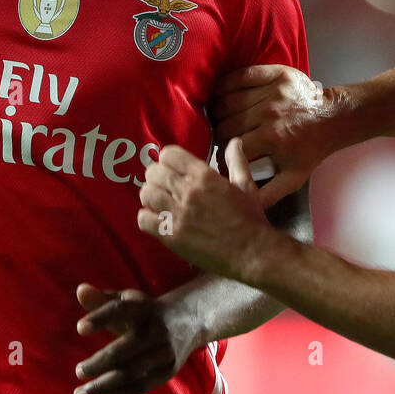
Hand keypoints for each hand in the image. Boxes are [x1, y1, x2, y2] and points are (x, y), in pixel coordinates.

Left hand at [72, 285, 202, 393]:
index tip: (79, 328)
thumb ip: (102, 299)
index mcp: (144, 307)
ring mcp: (164, 352)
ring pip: (132, 372)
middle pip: (125, 349)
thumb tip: (80, 290)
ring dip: (104, 386)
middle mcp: (156, 330)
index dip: (100, 318)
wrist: (190, 320)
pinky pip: (141, 386)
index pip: (121, 310)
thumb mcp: (128, 300)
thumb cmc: (146, 311)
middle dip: (99, 363)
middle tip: (78, 371)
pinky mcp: (167, 371)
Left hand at [137, 139, 273, 280]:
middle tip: (165, 186)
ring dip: (151, 196)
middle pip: (153, 172)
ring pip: (146, 193)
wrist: (251, 252)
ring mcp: (177, 214)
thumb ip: (236, 161)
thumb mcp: (246, 185)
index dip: (168, 160)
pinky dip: (147, 218)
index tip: (173, 168)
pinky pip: (143, 219)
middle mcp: (187, 191)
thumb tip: (235, 142)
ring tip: (160, 202)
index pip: (168, 154)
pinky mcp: (170, 235)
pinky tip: (158, 220)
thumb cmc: (250, 218)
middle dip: (157, 177)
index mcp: (204, 175)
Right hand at [212, 65, 334, 206]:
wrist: (333, 119)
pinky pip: (241, 75)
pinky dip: (226, 83)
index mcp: (272, 138)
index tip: (223, 154)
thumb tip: (242, 202)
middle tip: (220, 136)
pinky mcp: (276, 73)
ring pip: (229, 99)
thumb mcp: (293, 178)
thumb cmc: (310, 149)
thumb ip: (267, 193)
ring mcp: (273, 91)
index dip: (222, 151)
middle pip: (226, 121)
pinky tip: (222, 93)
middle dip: (218, 131)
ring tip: (219, 117)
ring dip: (219, 109)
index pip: (231, 144)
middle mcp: (270, 113)